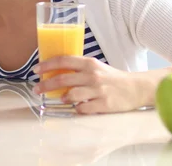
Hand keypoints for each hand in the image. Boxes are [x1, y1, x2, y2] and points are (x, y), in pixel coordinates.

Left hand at [32, 56, 147, 113]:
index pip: (63, 60)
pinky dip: (77, 109)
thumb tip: (56, 73)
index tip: (36, 70)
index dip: (47, 65)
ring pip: (71, 95)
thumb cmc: (112, 79)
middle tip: (36, 89)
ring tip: (61, 98)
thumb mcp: (96, 68)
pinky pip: (83, 108)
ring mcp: (97, 90)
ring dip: (62, 98)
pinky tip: (78, 107)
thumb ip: (79, 69)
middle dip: (46, 85)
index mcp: (89, 63)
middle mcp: (92, 75)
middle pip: (62, 79)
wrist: (135, 88)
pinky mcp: (103, 104)